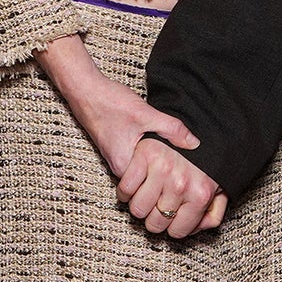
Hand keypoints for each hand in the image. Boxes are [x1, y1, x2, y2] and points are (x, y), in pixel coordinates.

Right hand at [38, 34, 201, 176]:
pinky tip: (163, 149)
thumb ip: (172, 129)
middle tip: (185, 173)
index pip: (148, 190)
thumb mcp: (146, 114)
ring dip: (158, 168)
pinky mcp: (119, 149)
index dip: (167, 187)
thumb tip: (195, 144)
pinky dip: (150, 157)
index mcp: (124, 165)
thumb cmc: (111, 103)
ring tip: (178, 161)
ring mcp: (117, 158)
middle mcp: (118, 166)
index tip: (184, 182)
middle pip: (146, 183)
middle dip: (164, 179)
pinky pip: (138, 161)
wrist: (86, 91)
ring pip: (143, 172)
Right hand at [118, 137, 225, 237]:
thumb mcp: (203, 163)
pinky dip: (124, 192)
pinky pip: (125, 192)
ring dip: (137, 205)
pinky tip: (133, 182)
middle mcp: (181, 181)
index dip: (171, 230)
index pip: (180, 229)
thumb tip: (203, 224)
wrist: (135, 109)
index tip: (169, 221)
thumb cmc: (182, 144)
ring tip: (144, 193)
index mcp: (200, 188)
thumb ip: (210, 196)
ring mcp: (159, 170)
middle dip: (152, 219)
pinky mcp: (136, 161)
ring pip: (138, 210)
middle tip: (155, 205)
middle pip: (156, 223)